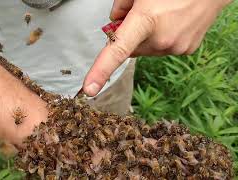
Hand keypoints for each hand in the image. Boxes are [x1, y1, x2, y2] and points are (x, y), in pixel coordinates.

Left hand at [83, 0, 231, 95]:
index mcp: (146, 20)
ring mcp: (175, 47)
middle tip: (143, 15)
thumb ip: (121, 6)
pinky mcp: (185, 50)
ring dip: (147, 37)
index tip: (89, 89)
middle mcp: (161, 39)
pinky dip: (162, 39)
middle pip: (131, 48)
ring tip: (161, 17)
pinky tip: (172, 23)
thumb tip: (115, 22)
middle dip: (130, 36)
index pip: (117, 50)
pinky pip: (162, 49)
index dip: (100, 71)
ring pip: (147, 49)